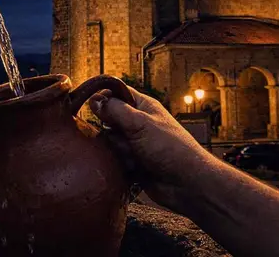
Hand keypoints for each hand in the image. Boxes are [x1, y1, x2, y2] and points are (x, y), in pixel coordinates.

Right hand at [89, 87, 215, 215]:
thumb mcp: (140, 123)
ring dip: (119, 152)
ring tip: (136, 159)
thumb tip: (94, 99)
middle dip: (112, 133)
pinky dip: (121, 165)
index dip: (102, 98)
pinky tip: (135, 170)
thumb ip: (115, 110)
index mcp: (143, 107)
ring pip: (109, 143)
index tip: (91, 106)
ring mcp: (134, 144)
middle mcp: (137, 124)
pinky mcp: (132, 164)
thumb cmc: (169, 148)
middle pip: (107, 122)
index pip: (116, 94)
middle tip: (127, 140)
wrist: (186, 183)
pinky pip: (114, 161)